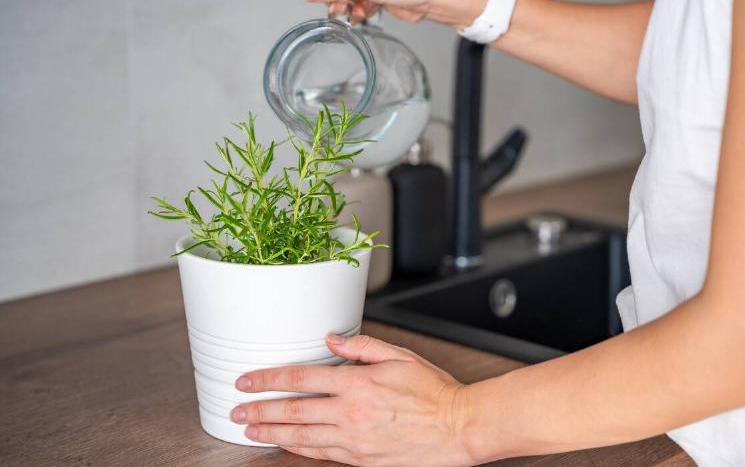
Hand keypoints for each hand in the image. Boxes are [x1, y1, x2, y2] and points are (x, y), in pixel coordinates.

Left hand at [230, 334, 475, 465]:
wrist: (457, 428)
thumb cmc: (434, 392)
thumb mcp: (400, 356)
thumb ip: (362, 346)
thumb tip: (332, 340)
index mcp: (358, 383)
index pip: (301, 378)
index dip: (269, 379)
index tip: (248, 380)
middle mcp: (350, 413)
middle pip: (293, 411)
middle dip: (259, 409)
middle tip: (236, 409)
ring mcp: (354, 440)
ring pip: (301, 437)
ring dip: (271, 433)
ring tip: (249, 430)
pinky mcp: (361, 459)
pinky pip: (321, 454)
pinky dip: (298, 450)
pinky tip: (285, 446)